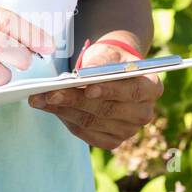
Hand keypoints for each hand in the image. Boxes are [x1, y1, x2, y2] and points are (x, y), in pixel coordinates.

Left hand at [27, 38, 162, 149]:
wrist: (109, 71)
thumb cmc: (109, 59)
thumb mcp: (107, 52)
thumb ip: (100, 62)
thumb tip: (83, 75)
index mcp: (151, 87)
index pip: (131, 92)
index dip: (109, 91)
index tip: (86, 87)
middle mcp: (144, 112)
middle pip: (107, 110)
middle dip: (74, 100)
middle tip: (48, 92)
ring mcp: (128, 129)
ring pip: (92, 122)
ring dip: (63, 110)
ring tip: (39, 99)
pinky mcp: (111, 140)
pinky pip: (85, 133)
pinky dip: (64, 119)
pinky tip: (48, 107)